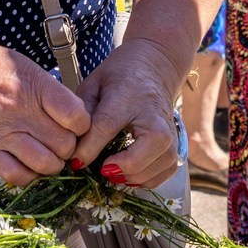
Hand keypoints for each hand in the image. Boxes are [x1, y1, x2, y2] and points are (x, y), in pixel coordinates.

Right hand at [0, 33, 90, 187]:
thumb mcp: (22, 65)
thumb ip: (48, 90)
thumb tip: (73, 115)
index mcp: (33, 86)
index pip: (77, 117)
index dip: (82, 124)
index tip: (75, 123)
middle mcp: (20, 111)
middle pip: (65, 144)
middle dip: (68, 145)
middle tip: (60, 139)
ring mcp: (1, 133)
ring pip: (46, 164)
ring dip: (52, 163)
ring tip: (46, 153)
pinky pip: (17, 176)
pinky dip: (29, 175)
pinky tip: (28, 164)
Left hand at [74, 36, 182, 188]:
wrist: (154, 67)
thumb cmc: (118, 77)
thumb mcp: (93, 85)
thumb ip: (82, 112)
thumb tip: (72, 145)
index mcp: (126, 96)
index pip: (107, 125)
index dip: (89, 148)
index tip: (75, 163)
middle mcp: (153, 115)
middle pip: (147, 147)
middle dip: (123, 166)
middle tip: (101, 169)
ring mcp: (169, 130)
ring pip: (160, 163)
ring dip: (133, 176)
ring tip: (113, 173)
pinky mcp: (176, 143)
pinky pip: (166, 172)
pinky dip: (148, 179)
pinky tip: (130, 175)